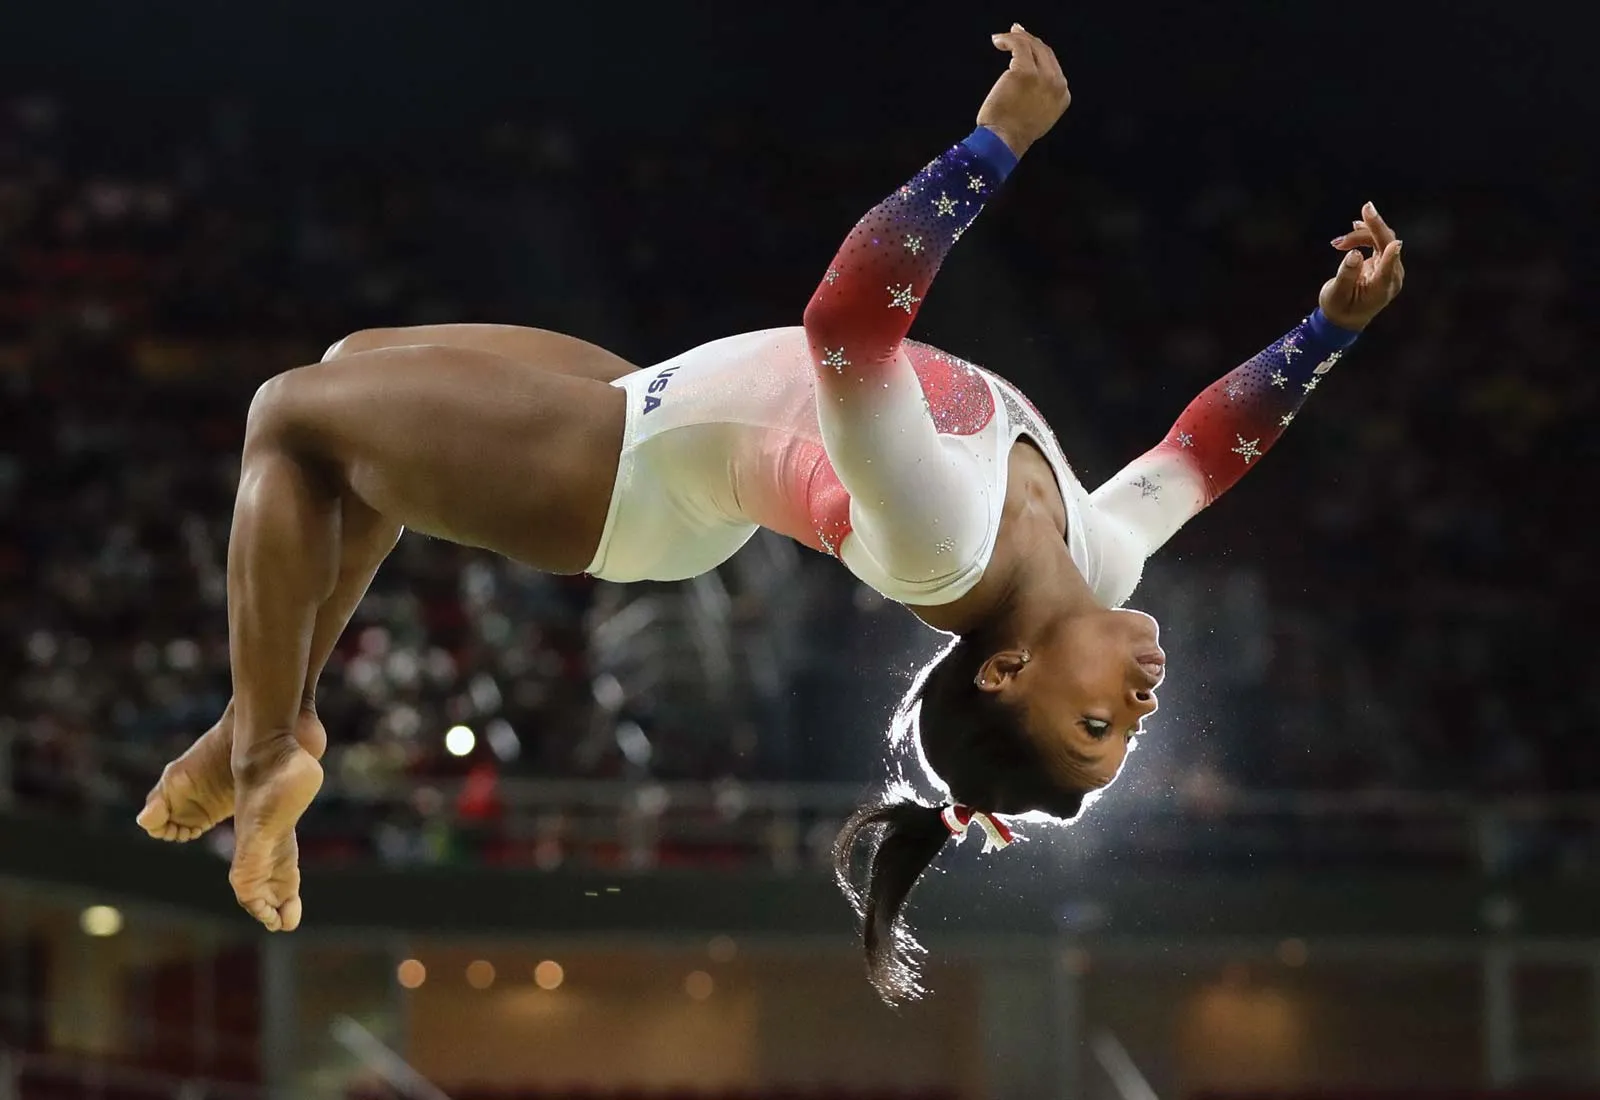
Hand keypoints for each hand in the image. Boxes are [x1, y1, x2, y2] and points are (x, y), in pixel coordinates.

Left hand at [976, 24, 1070, 157]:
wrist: (1005, 141)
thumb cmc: (1014, 134)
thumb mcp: (1036, 116)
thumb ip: (1039, 97)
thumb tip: (1028, 80)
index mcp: (1062, 95)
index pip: (1053, 66)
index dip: (1039, 52)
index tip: (1027, 46)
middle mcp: (1057, 83)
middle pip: (1045, 52)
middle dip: (1030, 40)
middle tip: (1015, 32)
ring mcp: (1042, 76)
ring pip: (1032, 46)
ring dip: (1017, 38)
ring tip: (1001, 39)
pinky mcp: (1024, 72)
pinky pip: (1018, 46)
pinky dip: (1008, 40)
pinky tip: (998, 41)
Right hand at [1321, 202, 1404, 330]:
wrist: (1345, 317)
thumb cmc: (1338, 308)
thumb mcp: (1336, 294)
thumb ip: (1347, 274)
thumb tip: (1355, 254)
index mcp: (1380, 289)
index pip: (1388, 269)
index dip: (1390, 255)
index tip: (1395, 243)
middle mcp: (1391, 278)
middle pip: (1387, 246)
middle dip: (1370, 231)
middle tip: (1356, 218)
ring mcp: (1391, 269)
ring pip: (1382, 241)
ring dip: (1361, 236)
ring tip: (1337, 243)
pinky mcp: (1386, 263)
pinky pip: (1380, 243)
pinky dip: (1366, 236)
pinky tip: (1353, 230)